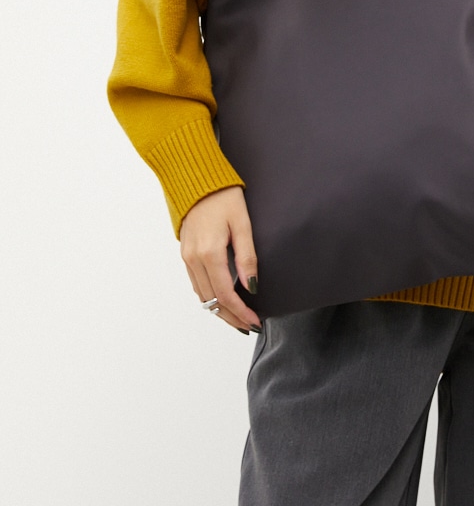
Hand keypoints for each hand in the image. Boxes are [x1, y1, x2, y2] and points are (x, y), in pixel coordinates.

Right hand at [179, 187, 260, 332]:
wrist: (195, 179)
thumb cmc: (223, 197)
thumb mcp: (242, 223)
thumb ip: (247, 256)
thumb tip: (252, 286)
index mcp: (209, 253)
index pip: (225, 295)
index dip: (241, 312)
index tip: (255, 321)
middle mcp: (194, 259)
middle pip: (211, 302)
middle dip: (230, 317)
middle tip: (249, 325)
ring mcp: (187, 257)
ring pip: (202, 296)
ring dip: (219, 310)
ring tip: (238, 317)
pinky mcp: (185, 254)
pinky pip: (196, 284)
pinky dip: (209, 296)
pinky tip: (221, 299)